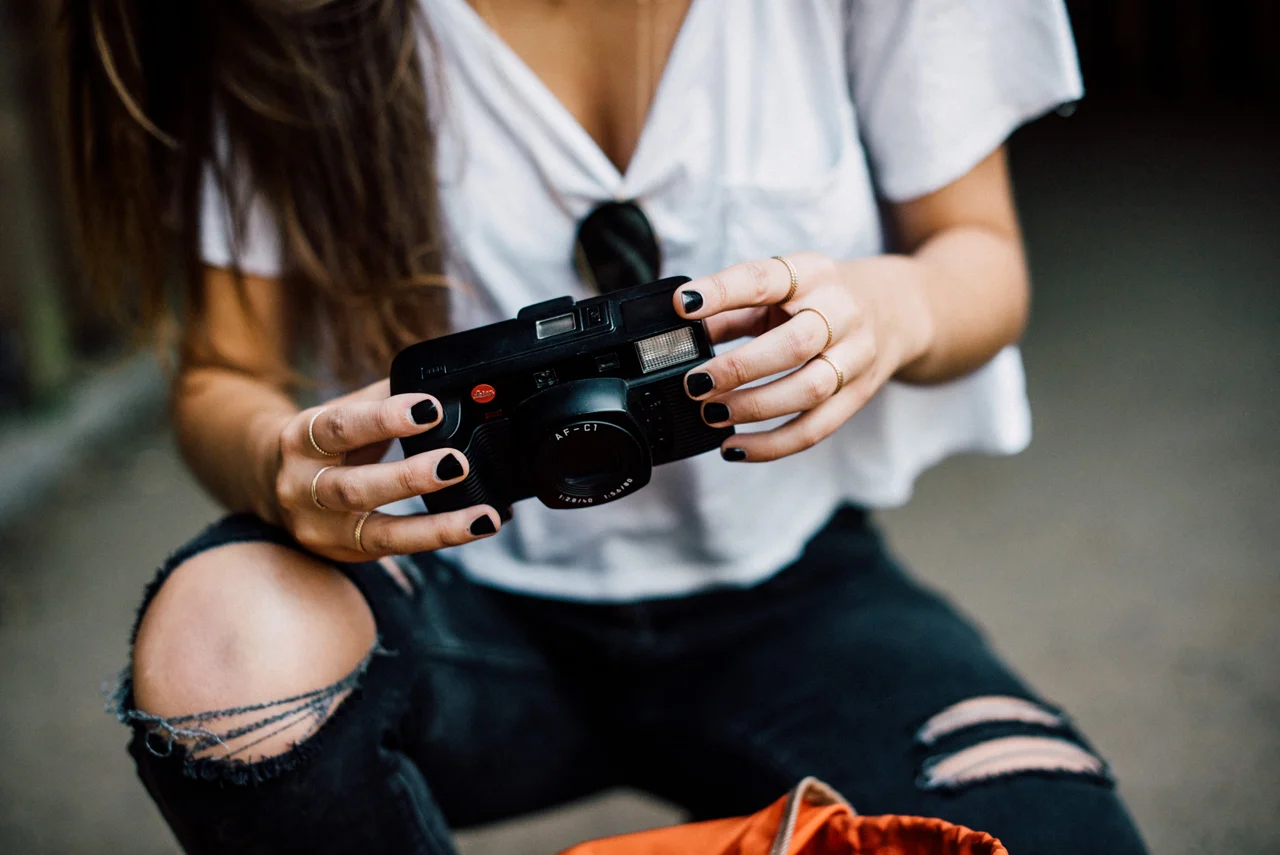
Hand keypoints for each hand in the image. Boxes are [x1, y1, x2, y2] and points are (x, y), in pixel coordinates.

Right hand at [271, 379, 500, 560]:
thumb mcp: (342, 411)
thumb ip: (386, 398)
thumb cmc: (324, 440)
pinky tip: (474, 527)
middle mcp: (302, 488)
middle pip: (353, 488)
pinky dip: (439, 539)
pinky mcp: (344, 553)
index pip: (340, 427)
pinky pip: (397, 549)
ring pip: (379, 534)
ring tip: (482, 516)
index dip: (384, 418)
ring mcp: (321, 528)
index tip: (431, 408)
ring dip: (436, 526)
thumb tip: (444, 382)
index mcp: (302, 439)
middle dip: (408, 478)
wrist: (273, 480)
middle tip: (456, 463)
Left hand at [673, 252, 933, 461]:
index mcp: (813, 274)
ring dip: (754, 407)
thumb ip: (733, 309)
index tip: (682, 304)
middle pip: (793, 344)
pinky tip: (734, 448)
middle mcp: (841, 313)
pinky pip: (817, 428)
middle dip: (738, 367)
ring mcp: (856, 357)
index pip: (765, 279)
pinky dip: (772, 445)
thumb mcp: (782, 287)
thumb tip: (680, 335)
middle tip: (694, 382)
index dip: (722, 291)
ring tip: (711, 413)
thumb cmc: (823, 298)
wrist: (900, 309)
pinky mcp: (859, 395)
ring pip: (808, 390)